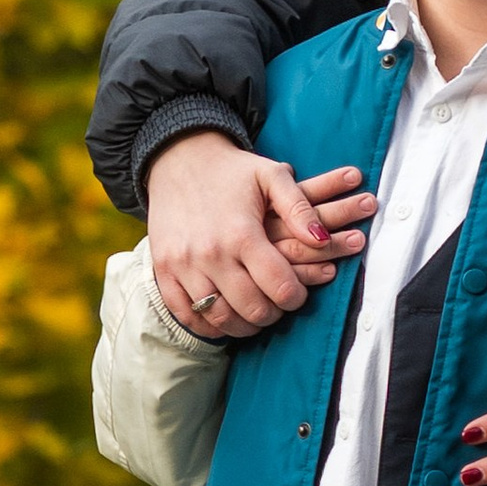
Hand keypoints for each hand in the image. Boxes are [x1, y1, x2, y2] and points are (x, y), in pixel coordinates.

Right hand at [149, 131, 373, 336]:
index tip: (298, 294)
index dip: (296, 298)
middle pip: (252, 309)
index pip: (280, 287)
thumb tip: (323, 239)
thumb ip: (300, 207)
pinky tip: (225, 320)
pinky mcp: (163, 270)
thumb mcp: (272, 176)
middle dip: (273, 314)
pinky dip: (208, 326)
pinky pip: (187, 315)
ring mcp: (183, 265)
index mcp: (242, 234)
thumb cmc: (233, 170)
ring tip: (256, 315)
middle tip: (278, 307)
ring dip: (244, 324)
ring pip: (220, 318)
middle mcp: (211, 254)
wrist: (178, 159)